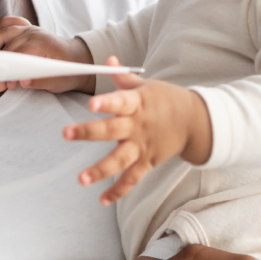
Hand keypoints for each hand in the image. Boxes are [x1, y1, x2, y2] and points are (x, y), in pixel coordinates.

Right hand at [0, 16, 95, 93]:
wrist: (77, 59)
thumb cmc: (66, 71)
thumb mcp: (57, 81)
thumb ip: (40, 81)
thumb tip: (22, 81)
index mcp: (43, 44)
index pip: (19, 54)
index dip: (9, 71)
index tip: (2, 84)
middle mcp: (34, 33)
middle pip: (9, 45)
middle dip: (0, 65)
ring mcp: (29, 29)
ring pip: (4, 32)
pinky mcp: (26, 29)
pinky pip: (9, 23)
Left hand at [64, 59, 212, 204]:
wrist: (194, 121)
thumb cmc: (165, 99)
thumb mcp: (146, 85)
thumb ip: (123, 77)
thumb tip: (109, 60)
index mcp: (138, 103)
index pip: (120, 101)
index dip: (106, 103)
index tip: (90, 104)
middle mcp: (138, 126)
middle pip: (112, 130)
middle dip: (88, 132)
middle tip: (66, 133)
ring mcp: (143, 146)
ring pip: (120, 160)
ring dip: (100, 170)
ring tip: (81, 179)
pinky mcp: (149, 162)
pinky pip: (133, 179)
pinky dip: (118, 190)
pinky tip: (102, 199)